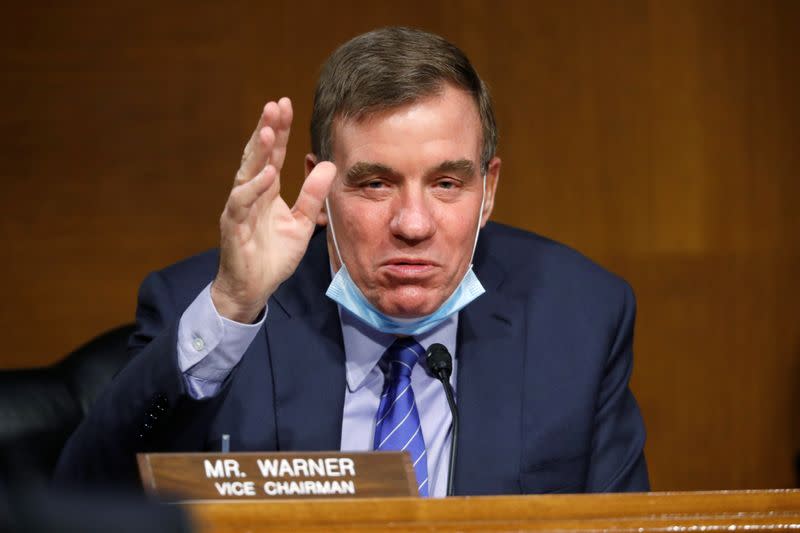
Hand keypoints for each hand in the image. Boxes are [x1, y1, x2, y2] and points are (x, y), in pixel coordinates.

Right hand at [211, 98, 336, 322]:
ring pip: (247, 172)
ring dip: (258, 151)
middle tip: (276, 105)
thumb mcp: (302, 223)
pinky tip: (267, 172)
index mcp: (266, 191)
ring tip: (271, 129)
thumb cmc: (273, 256)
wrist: (253, 288)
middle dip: (267, 129)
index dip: (280, 130)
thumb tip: (328, 165)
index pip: (272, 154)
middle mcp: (250, 193)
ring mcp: (239, 207)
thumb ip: (312, 195)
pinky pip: (242, 202)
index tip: (286, 104)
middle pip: (258, 155)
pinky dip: (254, 186)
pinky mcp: (233, 225)